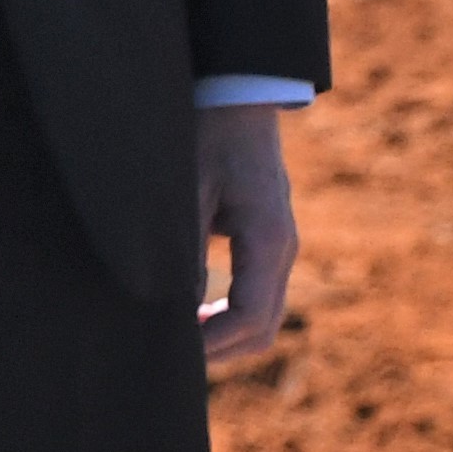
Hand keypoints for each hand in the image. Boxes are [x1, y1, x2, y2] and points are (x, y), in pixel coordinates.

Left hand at [198, 101, 298, 367]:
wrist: (238, 93)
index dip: (211, 346)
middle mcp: (283, 248)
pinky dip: (229, 314)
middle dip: (219, 351)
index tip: (173, 356)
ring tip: (177, 340)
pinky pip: (257, 294)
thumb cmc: (208, 133)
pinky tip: (191, 312)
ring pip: (262, 316)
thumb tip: (175, 310)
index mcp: (268, 239)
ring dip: (224, 335)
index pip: (249, 318)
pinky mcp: (268, 238)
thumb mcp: (188, 191)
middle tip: (169, 358)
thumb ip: (184, 251)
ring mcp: (280, 245)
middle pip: (262, 329)